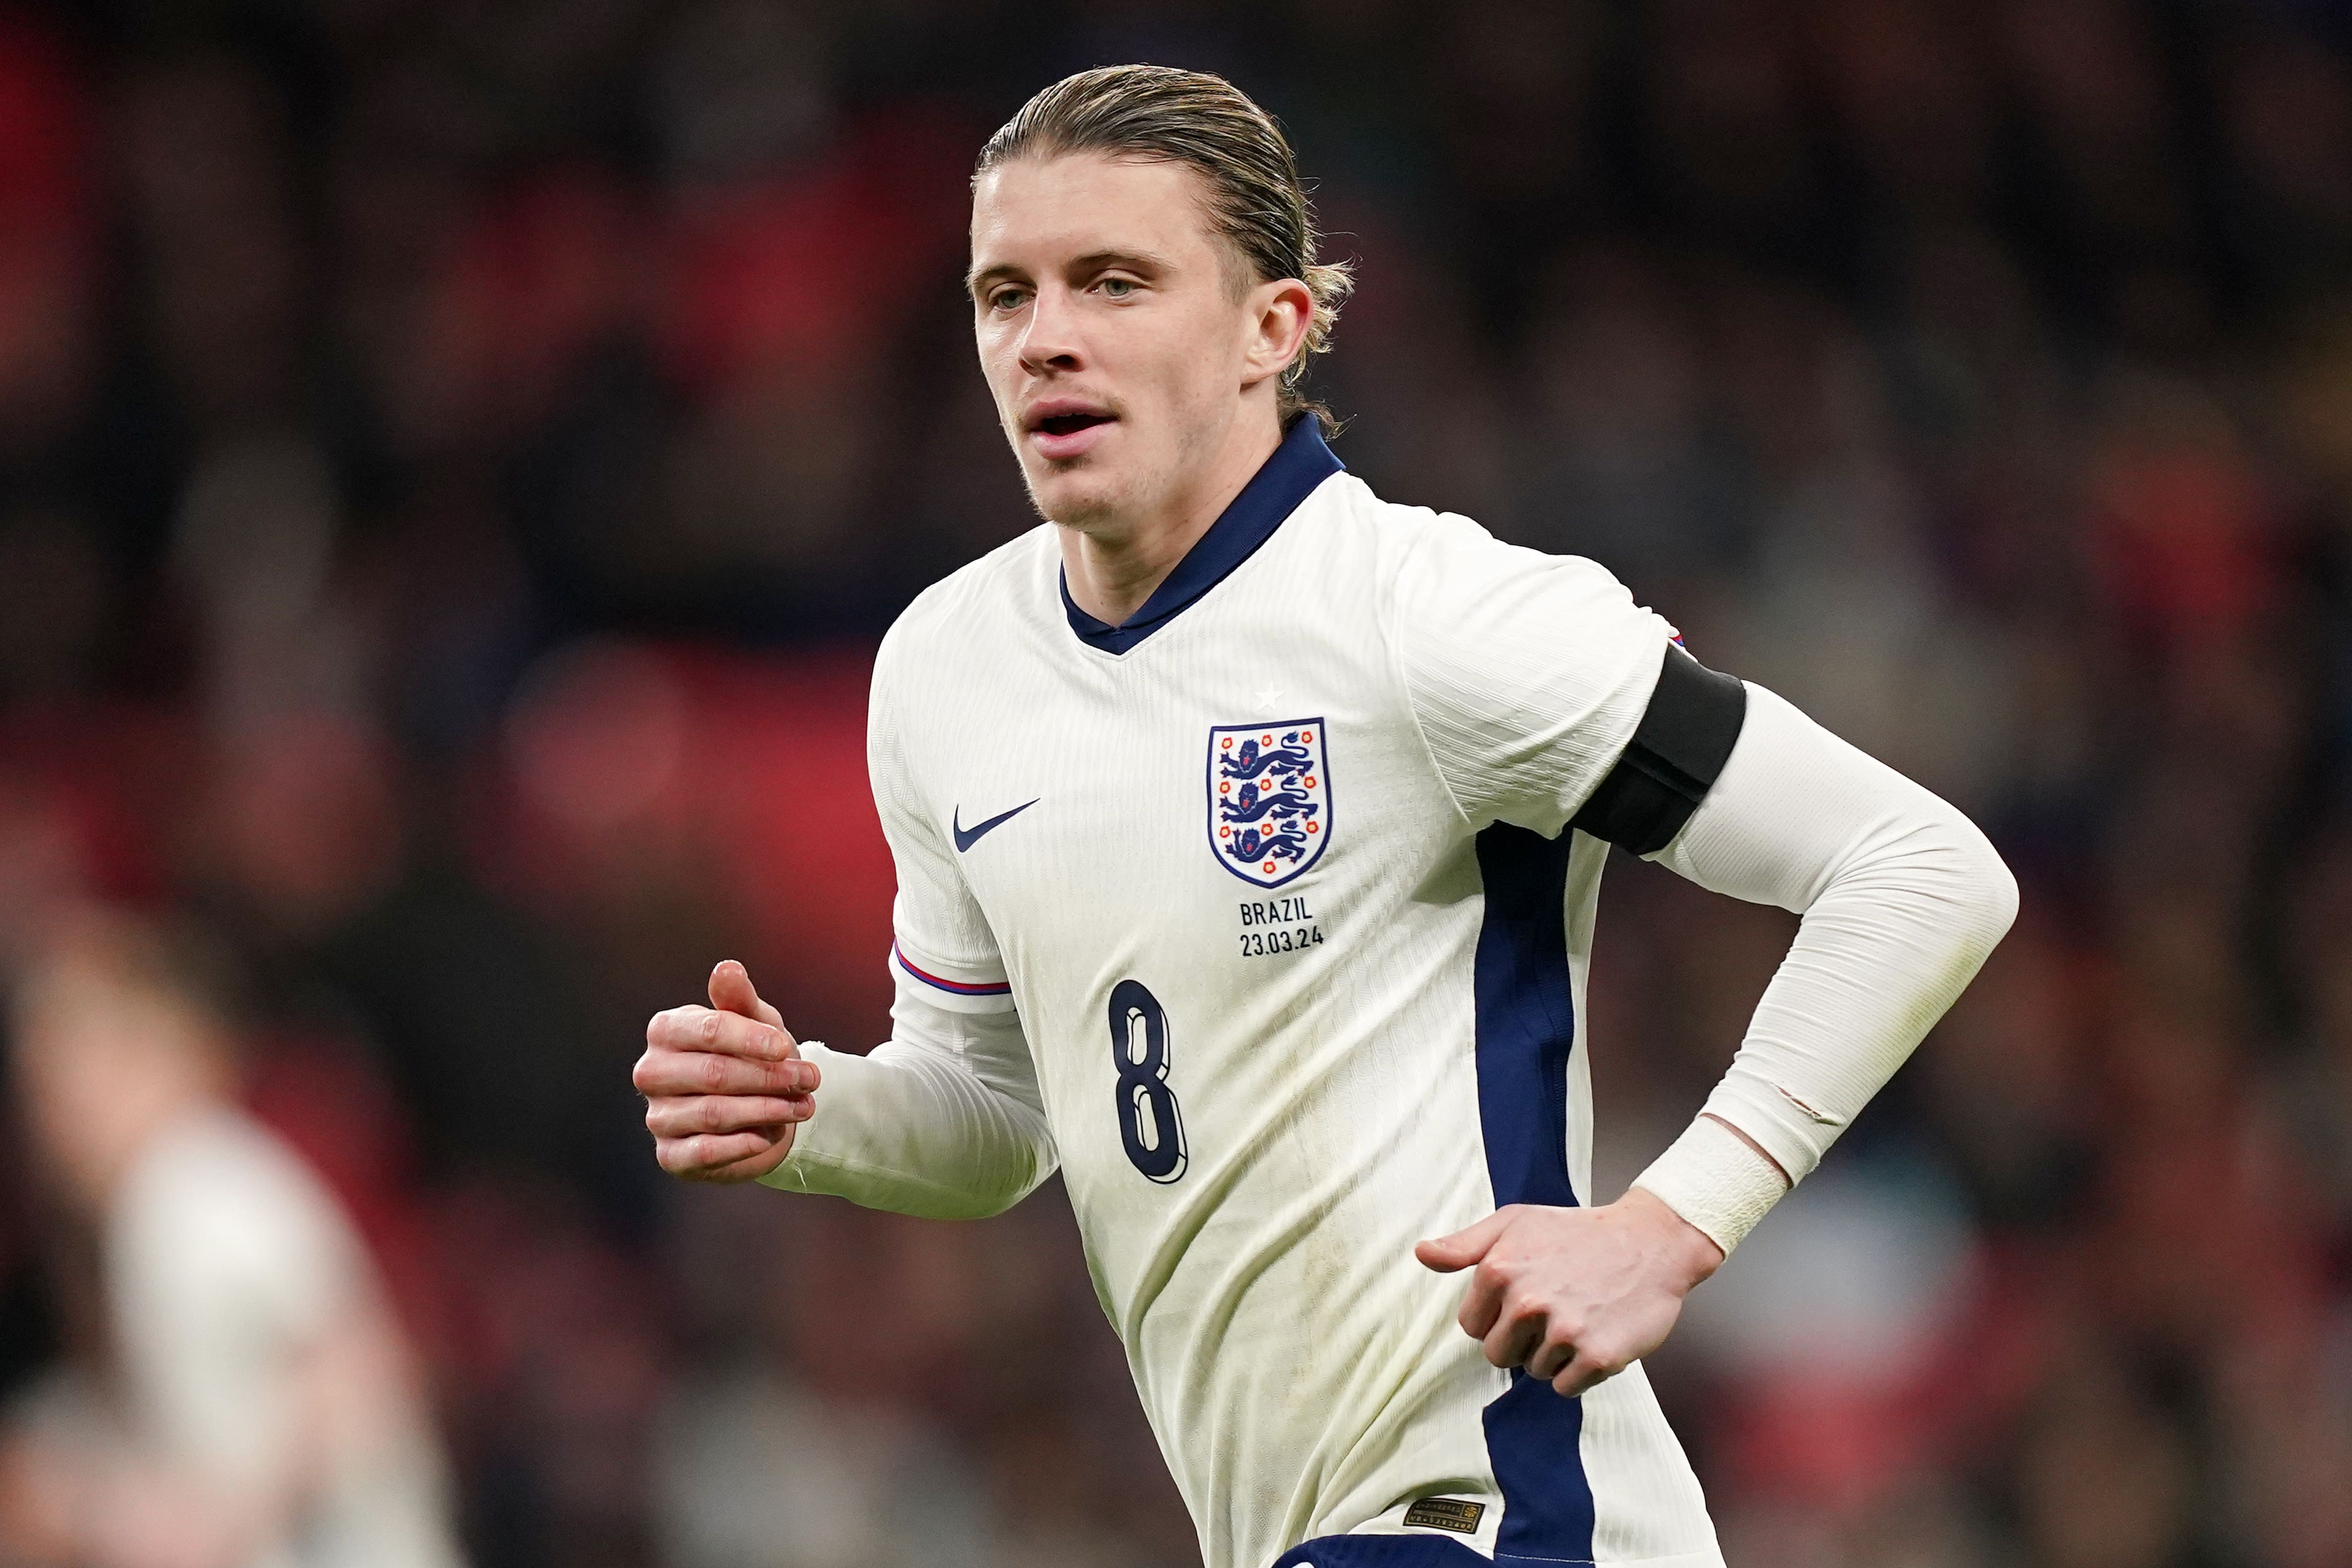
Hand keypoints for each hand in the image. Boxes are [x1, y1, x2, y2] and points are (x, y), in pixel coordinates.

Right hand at [634, 961, 818, 1181]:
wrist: (758, 1111)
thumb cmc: (752, 1056)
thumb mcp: (755, 1023)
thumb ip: (740, 998)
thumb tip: (727, 968)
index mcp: (666, 1030)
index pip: (708, 1031)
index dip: (752, 1039)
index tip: (786, 1047)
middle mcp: (652, 1072)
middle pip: (714, 1074)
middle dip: (769, 1077)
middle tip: (810, 1080)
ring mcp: (657, 1116)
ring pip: (714, 1114)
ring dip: (767, 1110)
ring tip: (804, 1106)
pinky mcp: (670, 1155)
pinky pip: (704, 1153)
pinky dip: (742, 1145)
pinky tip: (769, 1137)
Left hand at [1415, 1188, 1723, 1396]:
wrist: (1651, 1243)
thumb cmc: (1576, 1232)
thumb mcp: (1515, 1223)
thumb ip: (1465, 1245)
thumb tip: (1421, 1254)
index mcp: (1499, 1270)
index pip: (1471, 1327)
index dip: (1495, 1318)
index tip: (1523, 1300)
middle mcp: (1527, 1302)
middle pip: (1498, 1355)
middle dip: (1520, 1341)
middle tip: (1553, 1310)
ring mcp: (1564, 1331)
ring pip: (1534, 1372)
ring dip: (1553, 1354)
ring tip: (1579, 1315)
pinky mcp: (1598, 1357)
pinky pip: (1566, 1387)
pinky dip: (1579, 1371)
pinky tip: (1596, 1335)